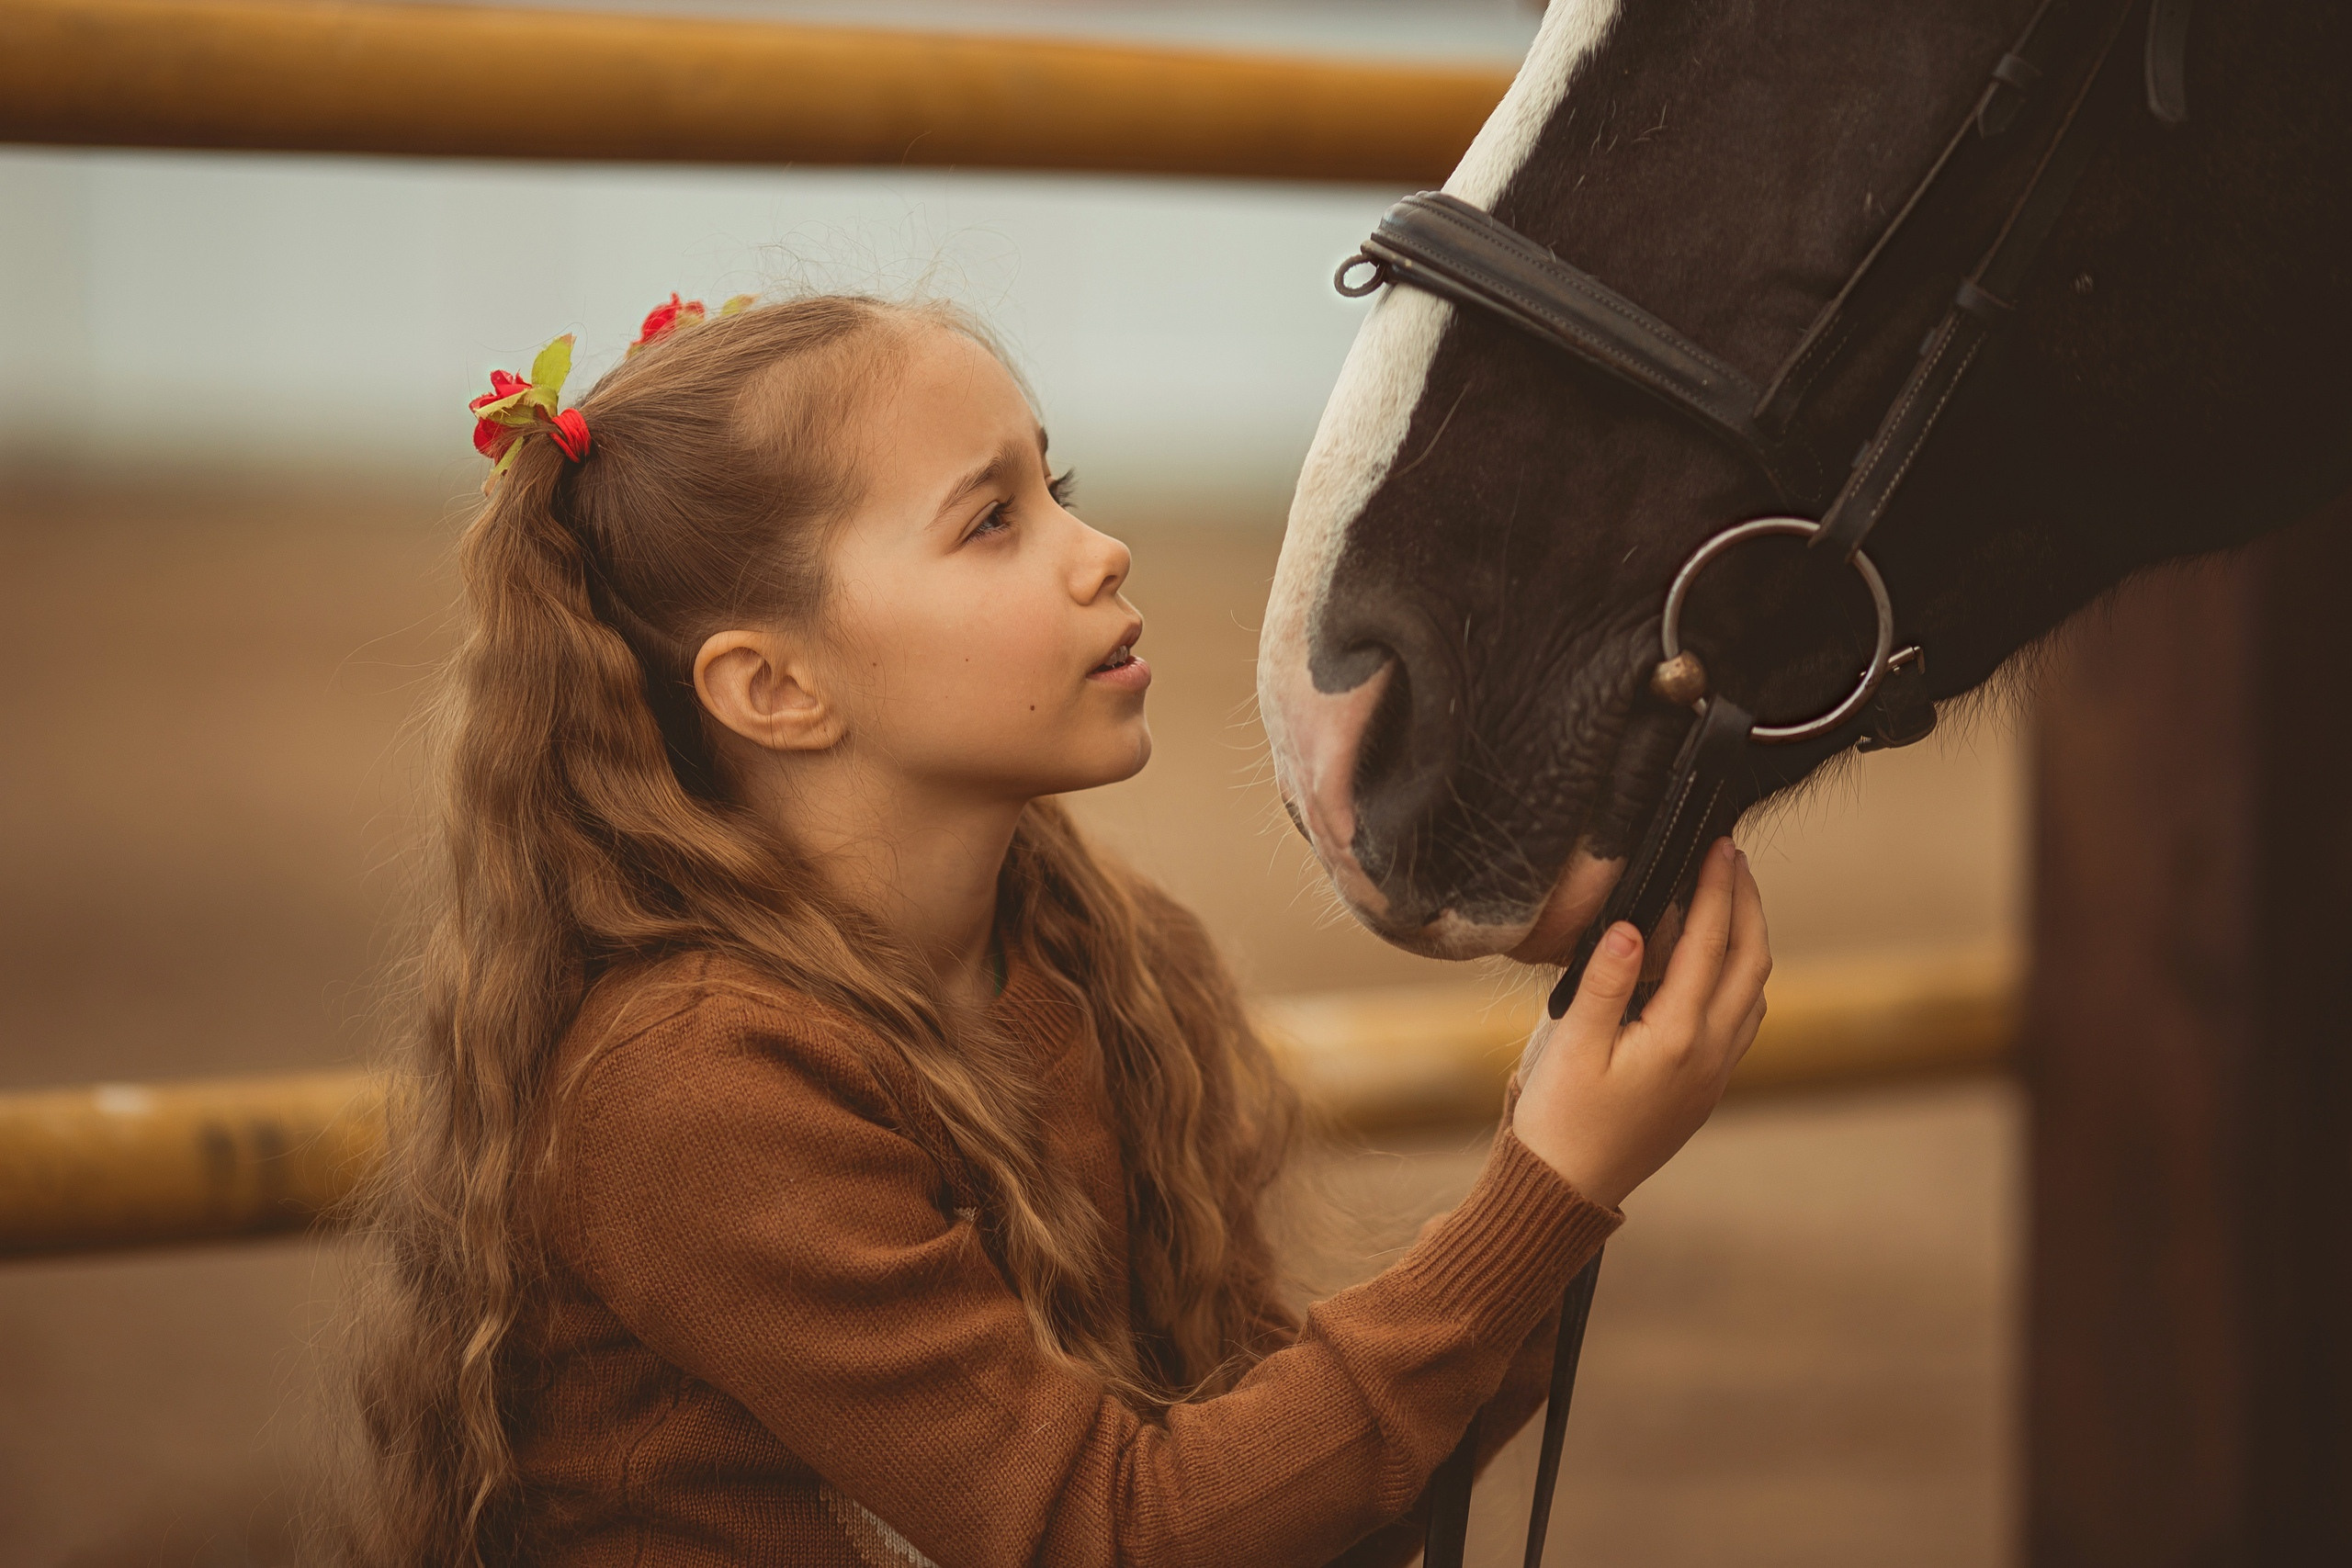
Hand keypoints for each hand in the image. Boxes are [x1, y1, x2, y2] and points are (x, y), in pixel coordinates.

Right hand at [1510, 838, 1769, 1208]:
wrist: (1565, 1191)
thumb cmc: (1557, 1119)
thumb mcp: (1569, 1044)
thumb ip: (1604, 981)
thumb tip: (1634, 925)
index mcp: (1677, 1037)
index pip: (1710, 944)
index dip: (1717, 889)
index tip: (1719, 845)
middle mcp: (1709, 1054)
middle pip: (1752, 962)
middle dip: (1747, 904)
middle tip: (1732, 858)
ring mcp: (1712, 1075)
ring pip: (1754, 992)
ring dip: (1749, 940)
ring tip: (1729, 899)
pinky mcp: (1703, 1089)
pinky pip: (1741, 1020)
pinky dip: (1740, 977)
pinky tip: (1717, 965)